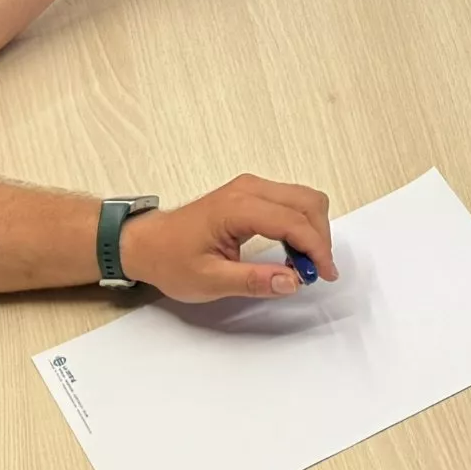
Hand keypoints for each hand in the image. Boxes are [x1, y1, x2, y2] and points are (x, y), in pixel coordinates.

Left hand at [121, 174, 338, 301]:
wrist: (146, 243)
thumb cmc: (172, 261)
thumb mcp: (209, 281)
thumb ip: (253, 281)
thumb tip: (293, 282)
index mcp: (238, 207)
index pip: (293, 222)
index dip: (316, 249)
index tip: (325, 275)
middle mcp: (249, 188)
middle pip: (307, 202)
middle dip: (320, 237)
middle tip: (316, 272)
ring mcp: (250, 187)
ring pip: (303, 198)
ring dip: (313, 230)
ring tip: (304, 264)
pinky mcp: (251, 193)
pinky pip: (290, 201)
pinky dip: (301, 224)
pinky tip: (293, 251)